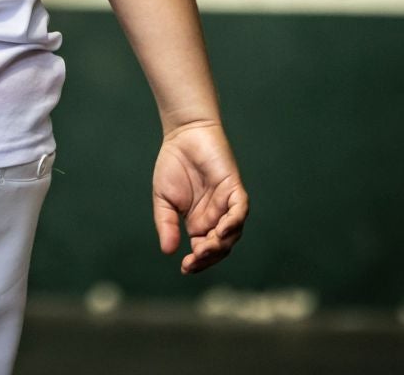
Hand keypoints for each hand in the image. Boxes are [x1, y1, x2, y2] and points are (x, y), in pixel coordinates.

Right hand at [153, 120, 247, 273]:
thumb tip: (168, 251)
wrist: (183, 135)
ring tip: (204, 249)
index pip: (204, 250)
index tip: (186, 268)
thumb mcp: (163, 199)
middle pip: (220, 246)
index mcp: (199, 223)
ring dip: (220, 244)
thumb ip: (166, 224)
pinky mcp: (234, 188)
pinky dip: (234, 222)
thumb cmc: (172, 165)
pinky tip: (221, 231)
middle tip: (194, 261)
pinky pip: (240, 210)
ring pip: (232, 233)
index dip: (198, 262)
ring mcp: (226, 204)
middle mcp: (215, 217)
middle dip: (209, 257)